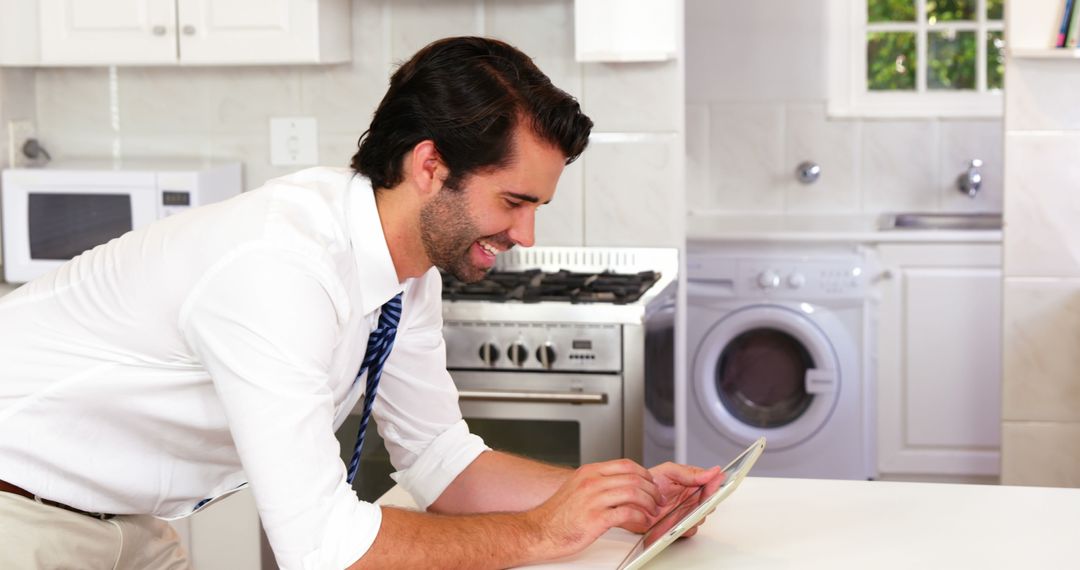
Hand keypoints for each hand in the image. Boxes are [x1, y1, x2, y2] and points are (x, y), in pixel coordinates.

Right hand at [525, 459, 661, 559]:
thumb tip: (618, 484)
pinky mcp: (595, 519)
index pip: (625, 464)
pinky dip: (639, 517)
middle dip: (651, 489)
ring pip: (633, 493)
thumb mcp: (576, 488)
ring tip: (652, 511)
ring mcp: (593, 499)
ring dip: (649, 503)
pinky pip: (626, 513)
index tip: (651, 483)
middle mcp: (592, 482)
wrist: (538, 531)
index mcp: (589, 472)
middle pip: (633, 477)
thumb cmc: (557, 515)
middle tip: (657, 499)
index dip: (644, 473)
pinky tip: (641, 522)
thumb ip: (597, 483)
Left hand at [618, 462, 724, 536]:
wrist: (631, 500)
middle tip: (700, 498)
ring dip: (696, 514)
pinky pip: (690, 529)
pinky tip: (679, 521)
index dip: (715, 485)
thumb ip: (691, 472)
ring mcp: (686, 513)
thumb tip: (713, 471)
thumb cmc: (649, 483)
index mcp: (692, 484)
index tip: (716, 483)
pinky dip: (686, 526)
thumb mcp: (669, 471)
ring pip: (701, 517)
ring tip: (687, 510)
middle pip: (709, 503)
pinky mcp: (679, 526)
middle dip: (707, 501)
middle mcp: (691, 499)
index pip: (711, 485)